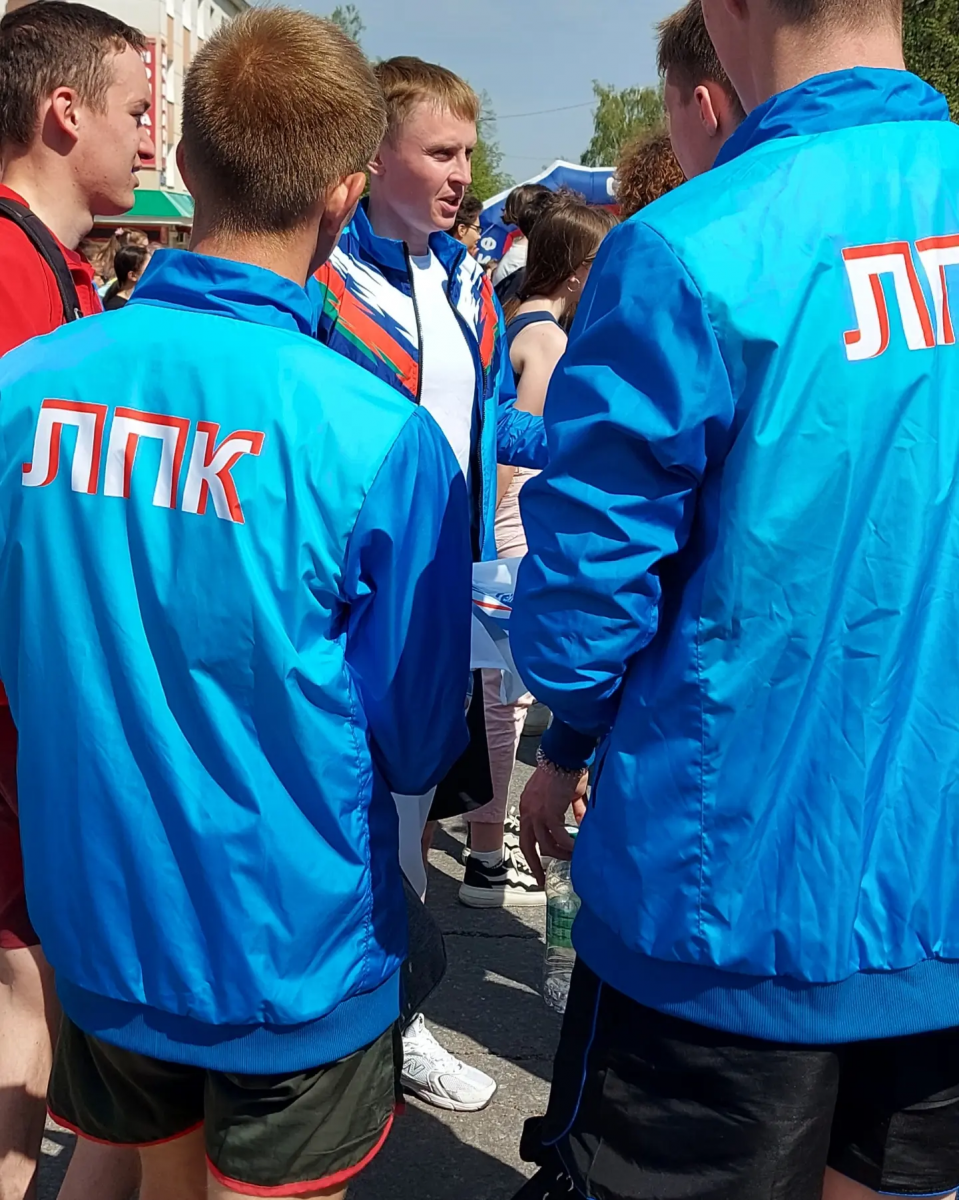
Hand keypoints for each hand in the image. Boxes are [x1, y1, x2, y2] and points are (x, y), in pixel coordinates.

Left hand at [519, 766, 587, 887]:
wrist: (566, 756)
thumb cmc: (567, 770)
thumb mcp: (567, 794)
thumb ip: (573, 810)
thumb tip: (582, 823)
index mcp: (529, 807)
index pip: (526, 834)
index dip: (532, 851)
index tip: (538, 865)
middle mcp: (528, 812)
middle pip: (526, 845)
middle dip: (534, 865)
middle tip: (542, 879)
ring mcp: (537, 813)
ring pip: (545, 845)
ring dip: (560, 854)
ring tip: (572, 858)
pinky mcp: (549, 813)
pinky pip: (559, 837)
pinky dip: (568, 846)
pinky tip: (577, 848)